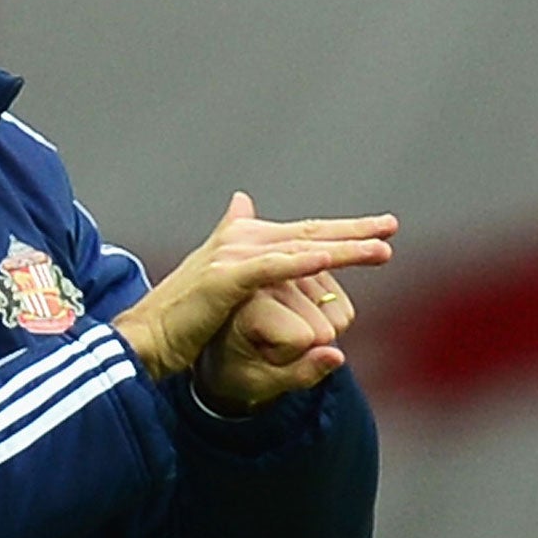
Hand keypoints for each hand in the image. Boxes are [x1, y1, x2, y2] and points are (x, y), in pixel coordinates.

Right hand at [112, 192, 394, 382]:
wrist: (146, 338)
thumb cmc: (181, 316)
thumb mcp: (213, 274)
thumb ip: (231, 239)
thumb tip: (242, 199)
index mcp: (240, 239)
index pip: (303, 231)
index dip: (343, 229)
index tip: (381, 228)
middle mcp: (237, 239)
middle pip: (307, 233)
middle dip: (354, 232)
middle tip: (391, 228)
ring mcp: (230, 257)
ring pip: (298, 248)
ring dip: (342, 249)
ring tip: (380, 250)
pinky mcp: (223, 279)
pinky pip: (272, 269)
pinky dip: (301, 263)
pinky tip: (328, 259)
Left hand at [195, 271, 359, 413]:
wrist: (219, 342)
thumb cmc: (235, 364)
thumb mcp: (260, 382)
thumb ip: (300, 373)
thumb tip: (337, 357)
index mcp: (247, 299)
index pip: (302, 338)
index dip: (285, 356)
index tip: (255, 351)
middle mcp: (269, 273)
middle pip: (326, 326)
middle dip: (306, 345)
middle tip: (269, 343)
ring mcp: (290, 265)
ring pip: (340, 314)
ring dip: (319, 330)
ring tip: (280, 329)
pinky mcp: (307, 263)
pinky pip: (342, 303)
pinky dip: (328, 315)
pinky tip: (297, 315)